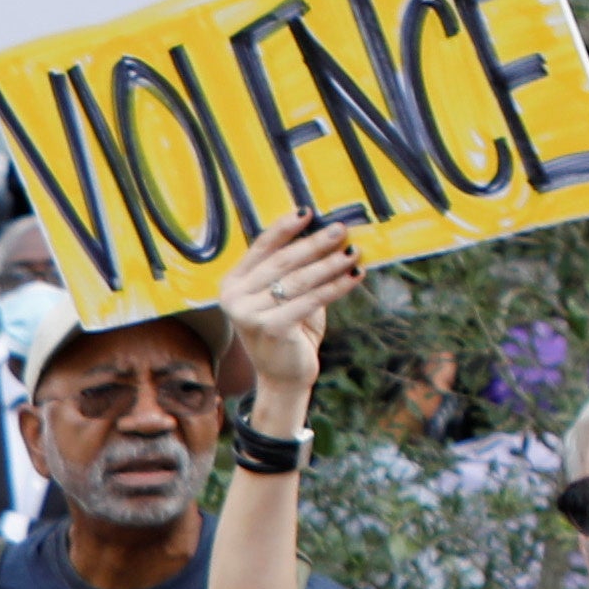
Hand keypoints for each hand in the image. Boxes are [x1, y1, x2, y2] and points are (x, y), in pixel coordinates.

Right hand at [216, 208, 364, 414]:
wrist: (283, 376)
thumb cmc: (288, 330)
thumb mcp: (285, 296)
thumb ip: (294, 270)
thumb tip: (325, 233)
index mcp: (233, 284)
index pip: (261, 247)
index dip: (285, 228)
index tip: (309, 212)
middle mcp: (235, 298)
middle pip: (283, 261)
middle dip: (316, 243)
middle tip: (341, 229)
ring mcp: (249, 314)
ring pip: (299, 279)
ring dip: (330, 263)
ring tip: (354, 251)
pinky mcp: (271, 328)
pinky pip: (311, 300)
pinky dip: (337, 286)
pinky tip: (355, 274)